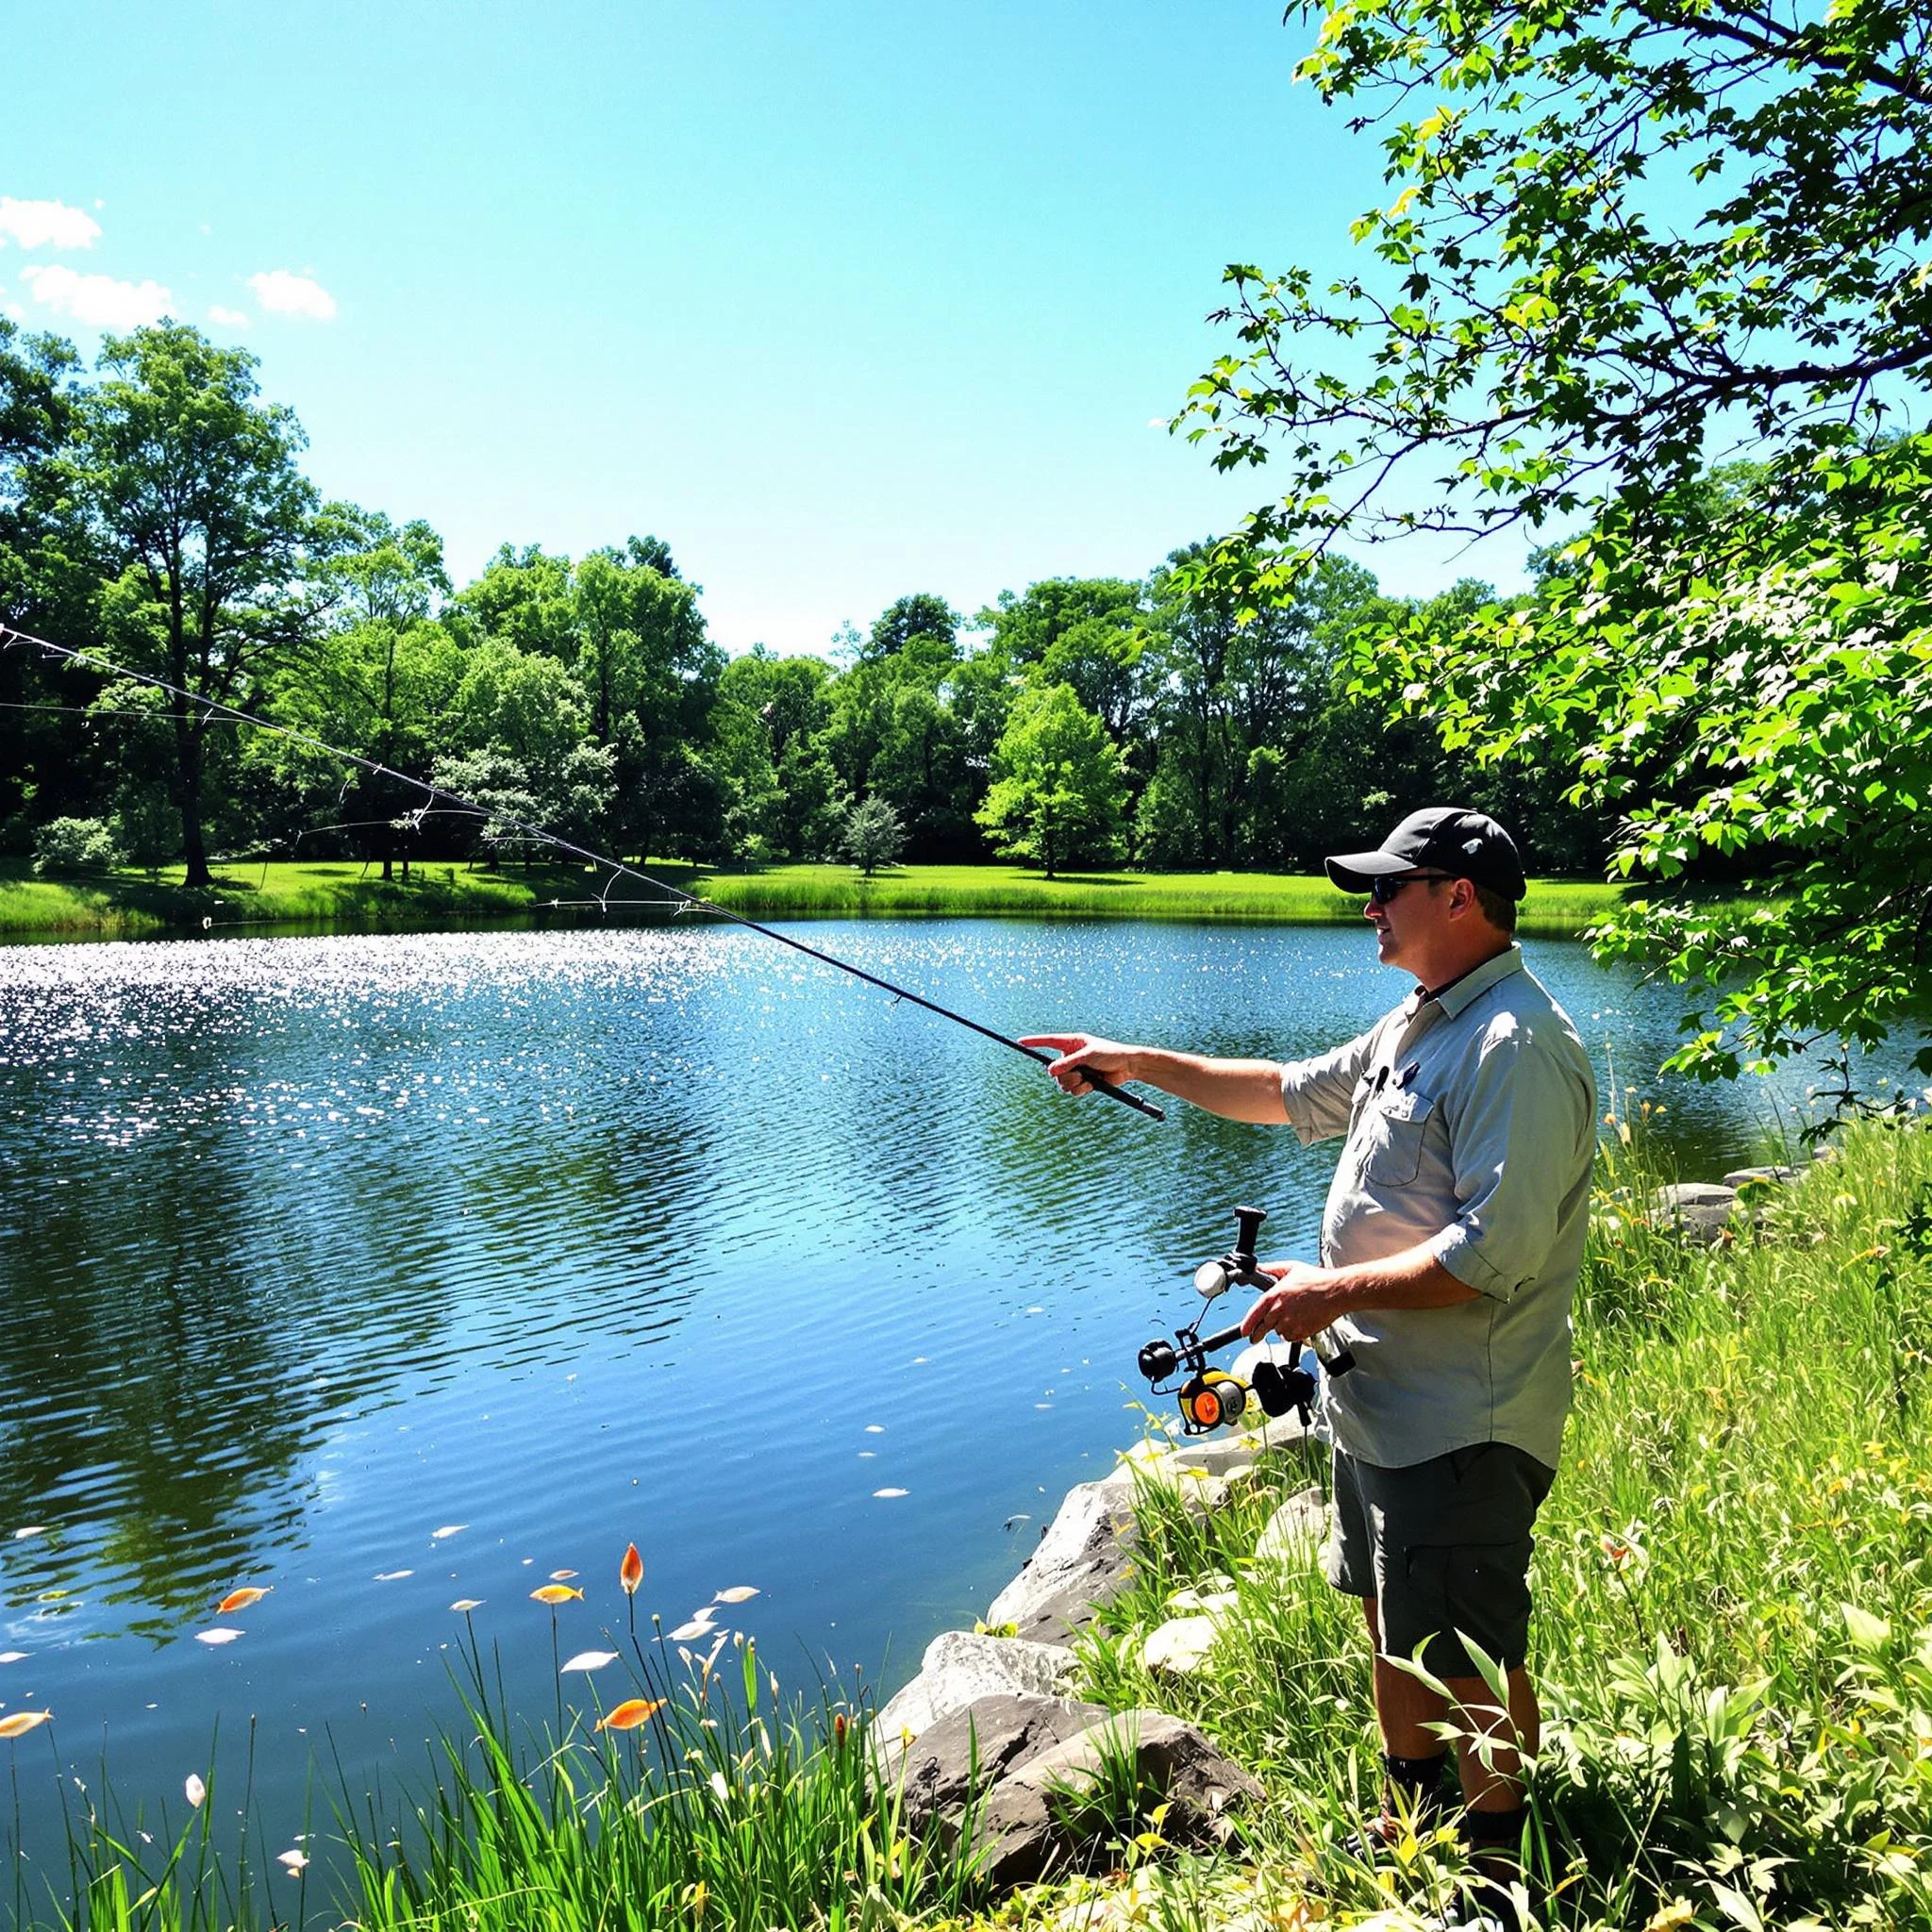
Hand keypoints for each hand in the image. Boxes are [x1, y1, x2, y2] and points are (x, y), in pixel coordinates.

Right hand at [1017, 1033, 1137, 1097]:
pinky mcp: (1083, 1082)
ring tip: (1087, 1078)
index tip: (1020, 1042)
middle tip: (1077, 1073)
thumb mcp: (1087, 1056)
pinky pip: (1072, 1090)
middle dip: (1064, 1075)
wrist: (1127, 1067)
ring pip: (1062, 1082)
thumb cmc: (1110, 1054)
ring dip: (1074, 1083)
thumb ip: (1068, 1062)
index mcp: (1072, 1043)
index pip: (1048, 1041)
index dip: (1034, 1042)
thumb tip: (1050, 1070)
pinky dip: (1081, 1089)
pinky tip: (1092, 1085)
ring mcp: (1076, 1070)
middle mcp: (1071, 1057)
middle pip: (1054, 1070)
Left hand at [1240, 1260, 1334, 1342]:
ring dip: (1280, 1328)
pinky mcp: (1302, 1331)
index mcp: (1275, 1295)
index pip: (1255, 1314)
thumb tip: (1260, 1268)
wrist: (1335, 1292)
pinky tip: (1298, 1323)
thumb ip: (1272, 1269)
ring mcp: (1291, 1323)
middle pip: (1263, 1328)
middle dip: (1258, 1333)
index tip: (1243, 1331)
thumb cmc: (1316, 1280)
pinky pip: (1291, 1337)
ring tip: (1290, 1318)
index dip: (1247, 1324)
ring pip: (1278, 1332)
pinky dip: (1292, 1333)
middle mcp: (1280, 1311)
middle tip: (1255, 1337)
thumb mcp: (1291, 1268)